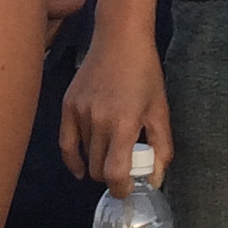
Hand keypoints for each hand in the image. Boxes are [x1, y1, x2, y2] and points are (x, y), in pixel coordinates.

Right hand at [60, 26, 172, 189]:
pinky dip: (73, 160)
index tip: (129, 187)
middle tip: (124, 168)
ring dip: (97, 162)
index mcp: (123, 124)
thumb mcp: (160, 110)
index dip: (121, 189)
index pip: (113, 173)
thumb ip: (161, 148)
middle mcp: (98, 121)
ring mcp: (79, 112)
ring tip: (111, 152)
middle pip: (98, 169)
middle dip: (112, 176)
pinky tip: (80, 169)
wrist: (119, 38)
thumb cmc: (145, 73)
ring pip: (85, 157)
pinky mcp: (67, 105)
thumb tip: (154, 180)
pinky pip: (66, 143)